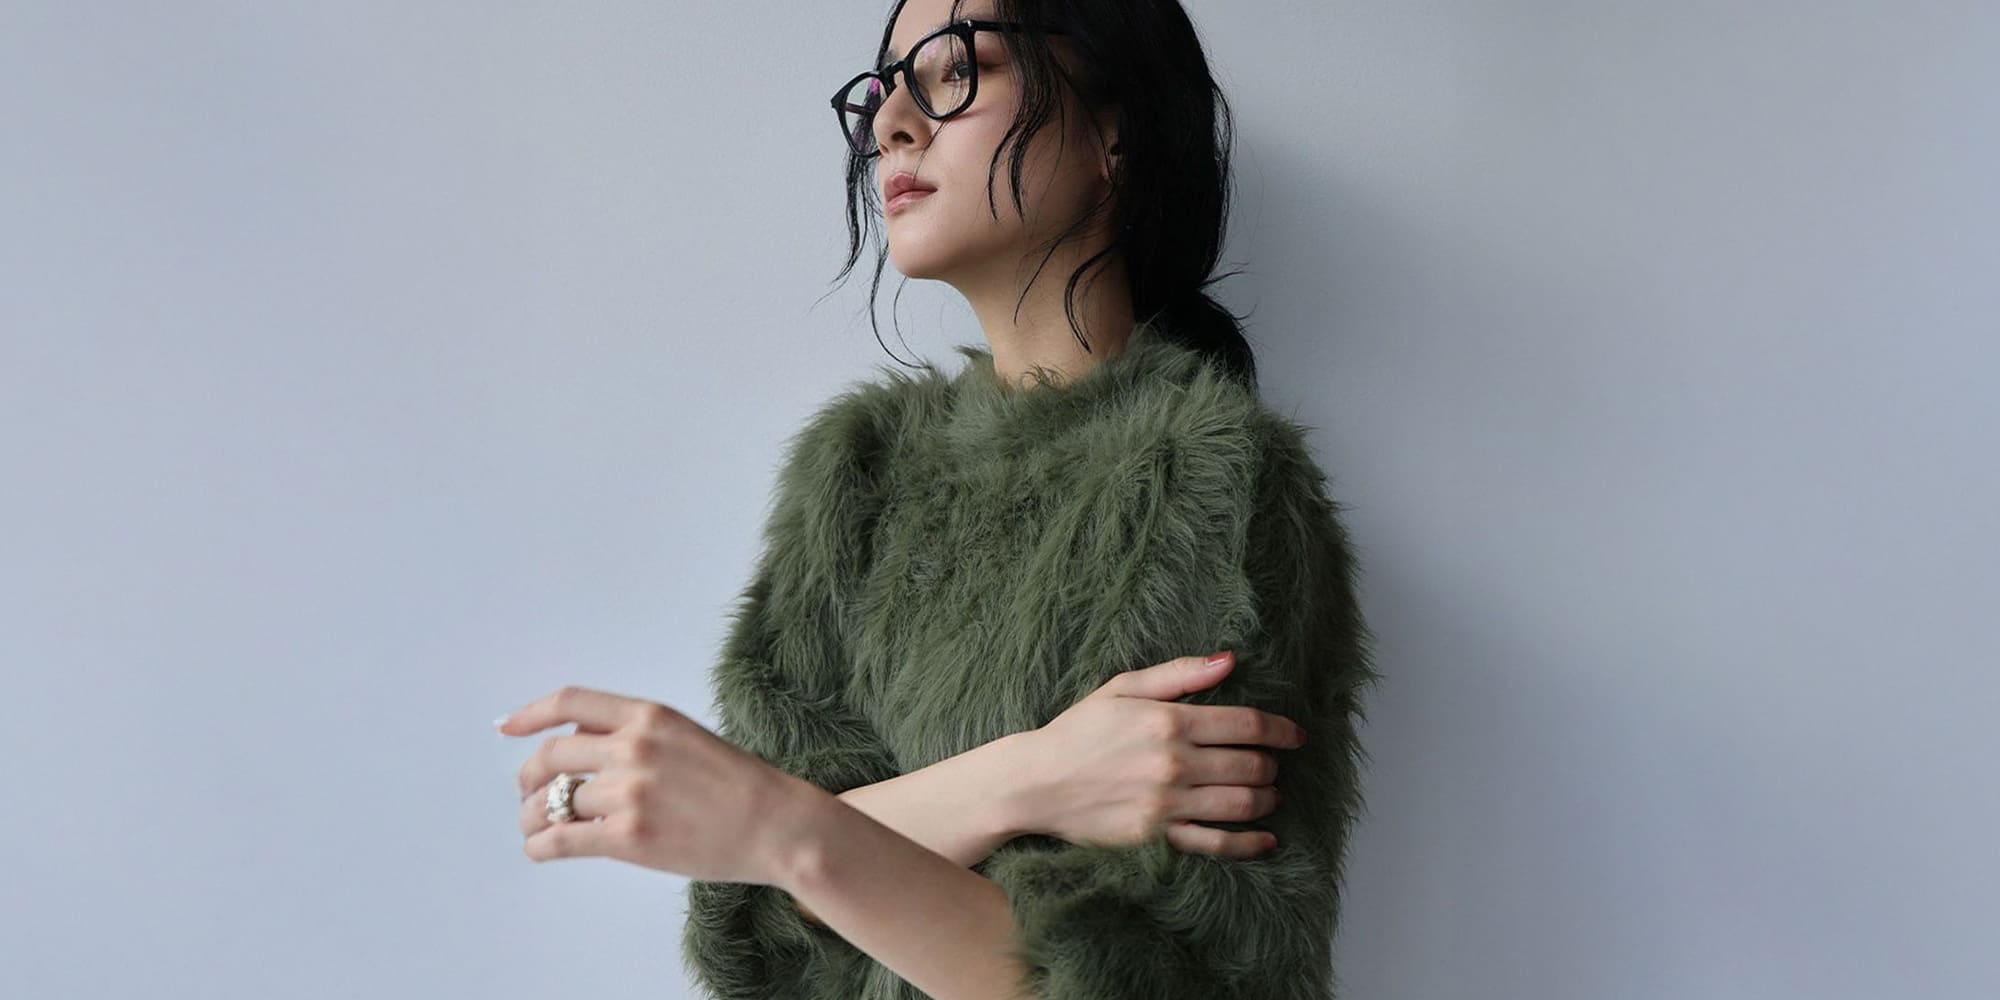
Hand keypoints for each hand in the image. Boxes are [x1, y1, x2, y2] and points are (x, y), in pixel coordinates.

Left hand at [499, 684, 814, 884]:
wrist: (776, 825)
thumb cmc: (736, 784)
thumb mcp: (684, 736)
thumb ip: (632, 734)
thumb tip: (573, 742)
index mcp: (648, 715)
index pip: (570, 702)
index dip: (530, 715)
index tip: (507, 728)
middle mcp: (633, 748)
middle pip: (550, 756)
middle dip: (528, 777)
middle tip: (526, 794)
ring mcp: (629, 793)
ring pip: (550, 803)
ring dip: (531, 817)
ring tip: (534, 827)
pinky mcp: (628, 838)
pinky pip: (561, 840)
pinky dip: (540, 846)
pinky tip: (541, 850)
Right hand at [1010, 650, 1307, 858]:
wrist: (1036, 782)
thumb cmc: (1077, 730)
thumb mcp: (1123, 688)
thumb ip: (1179, 674)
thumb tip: (1229, 660)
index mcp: (1169, 721)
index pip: (1245, 724)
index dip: (1280, 729)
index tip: (1295, 734)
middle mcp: (1175, 763)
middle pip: (1250, 764)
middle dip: (1272, 764)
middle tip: (1273, 764)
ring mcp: (1168, 803)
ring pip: (1241, 803)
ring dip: (1267, 798)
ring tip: (1269, 794)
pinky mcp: (1158, 836)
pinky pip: (1216, 843)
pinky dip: (1249, 843)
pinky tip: (1266, 838)